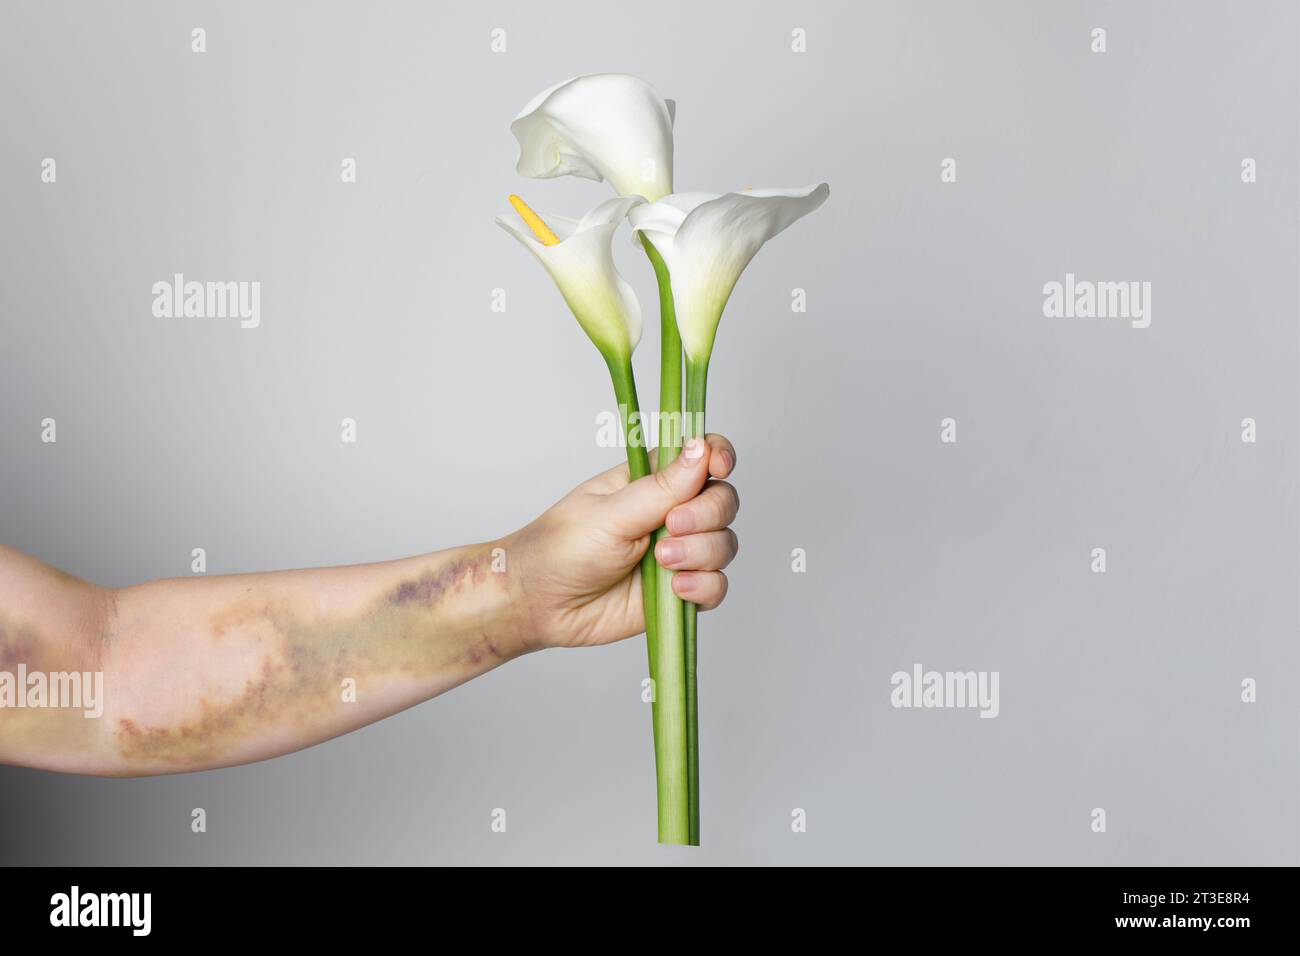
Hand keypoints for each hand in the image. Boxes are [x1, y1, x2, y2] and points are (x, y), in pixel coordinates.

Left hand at [503, 434, 739, 649]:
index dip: (719, 456)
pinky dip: (704, 586)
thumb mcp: (610, 513)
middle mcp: (670, 513)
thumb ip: (661, 488)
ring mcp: (678, 552)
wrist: (541, 606)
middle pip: (723, 500)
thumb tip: (700, 449)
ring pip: (724, 543)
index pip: (702, 455)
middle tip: (672, 525)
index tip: (719, 466)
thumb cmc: (561, 549)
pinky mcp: (680, 591)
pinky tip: (676, 589)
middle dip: (707, 514)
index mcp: (651, 481)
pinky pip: (717, 585)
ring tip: (662, 561)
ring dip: (702, 552)